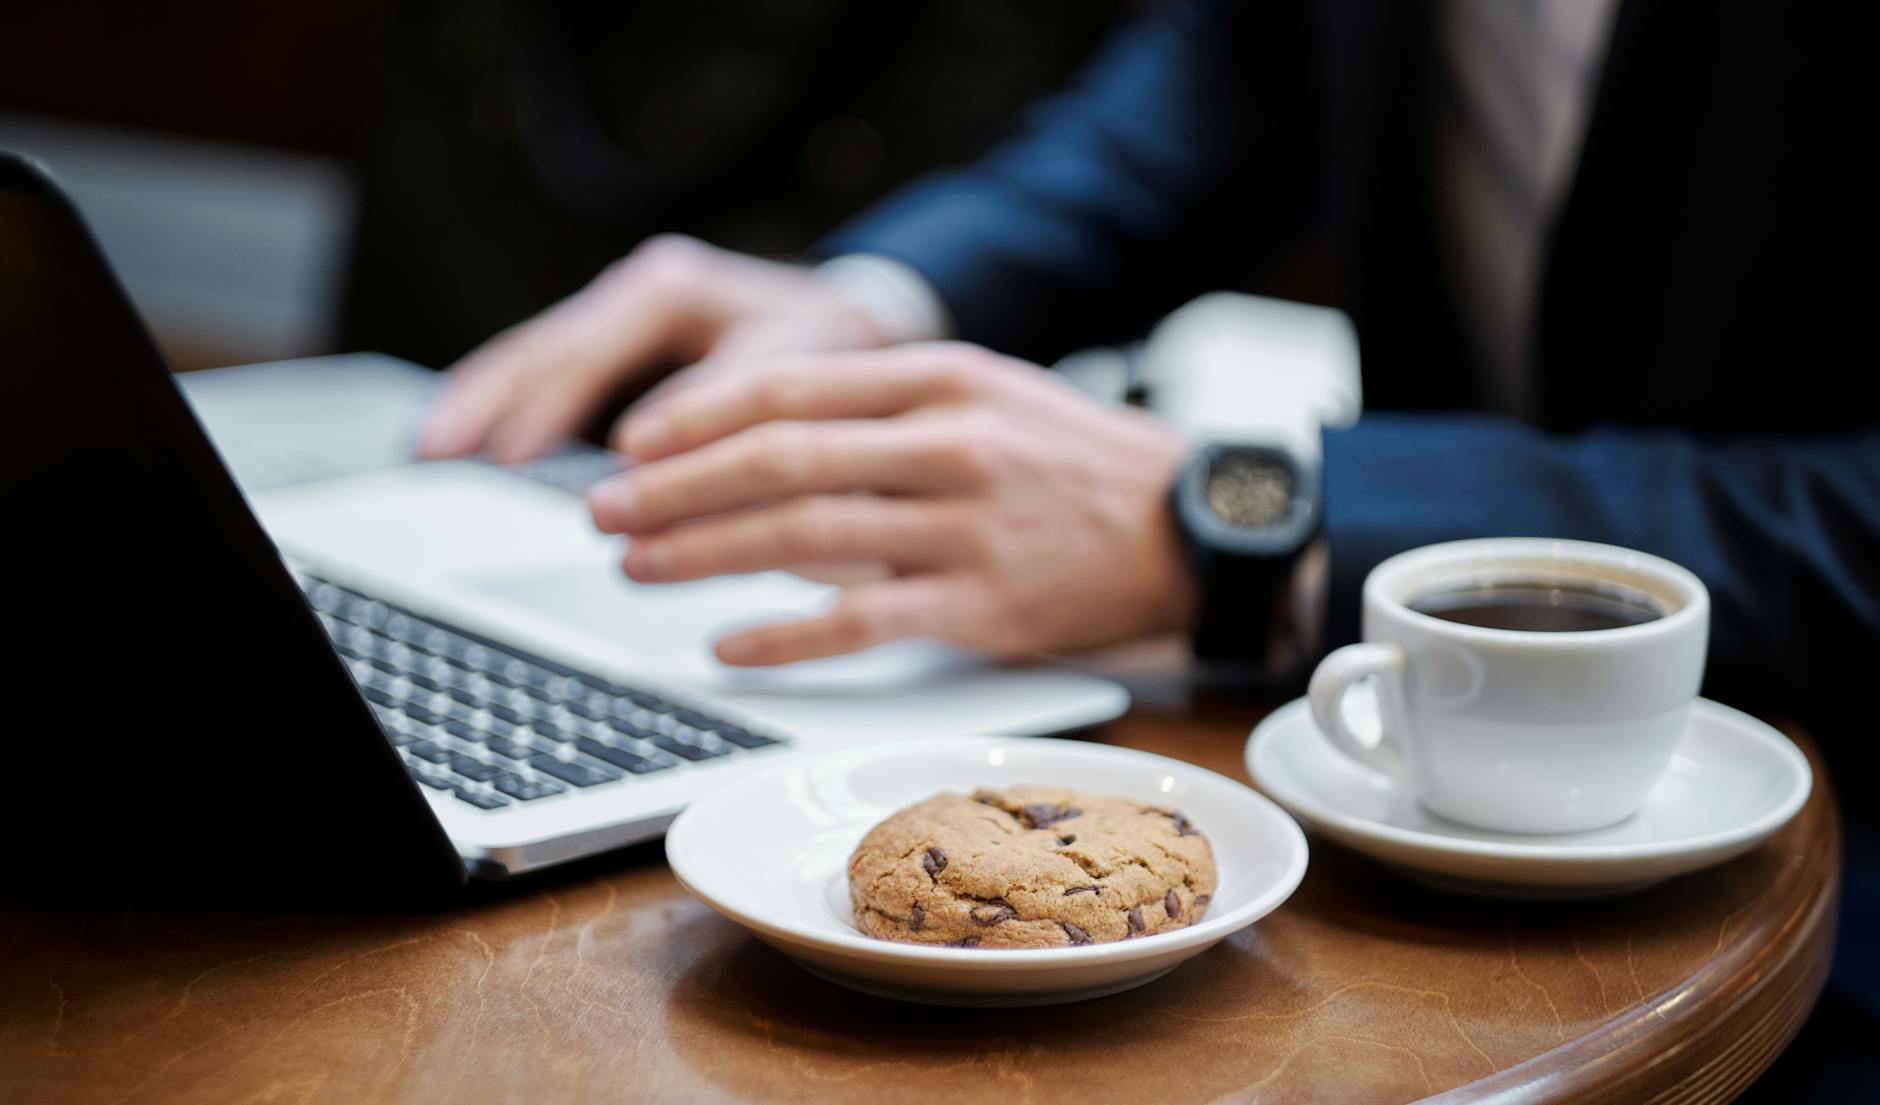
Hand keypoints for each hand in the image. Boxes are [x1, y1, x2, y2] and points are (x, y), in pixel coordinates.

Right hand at [417, 235, 887, 462]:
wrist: (857, 320)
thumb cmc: (836, 349)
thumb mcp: (798, 370)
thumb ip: (726, 411)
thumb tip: (642, 458)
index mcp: (674, 287)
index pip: (594, 351)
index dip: (550, 408)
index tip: (511, 456)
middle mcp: (637, 290)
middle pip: (543, 346)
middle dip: (487, 402)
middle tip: (438, 453)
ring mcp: (619, 314)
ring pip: (533, 356)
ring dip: (480, 404)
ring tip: (429, 451)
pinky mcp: (616, 347)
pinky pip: (546, 373)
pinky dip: (503, 406)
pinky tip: (464, 438)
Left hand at [586, 343, 1197, 664]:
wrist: (1191, 527)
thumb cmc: (1073, 462)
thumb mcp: (988, 394)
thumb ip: (886, 406)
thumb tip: (763, 437)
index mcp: (942, 379)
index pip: (791, 386)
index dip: (698, 416)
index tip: (634, 442)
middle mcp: (949, 444)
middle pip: (782, 460)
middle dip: (677, 486)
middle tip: (606, 512)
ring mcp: (966, 528)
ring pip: (806, 539)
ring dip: (707, 554)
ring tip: (639, 569)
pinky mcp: (983, 607)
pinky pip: (862, 623)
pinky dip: (785, 636)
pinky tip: (728, 645)